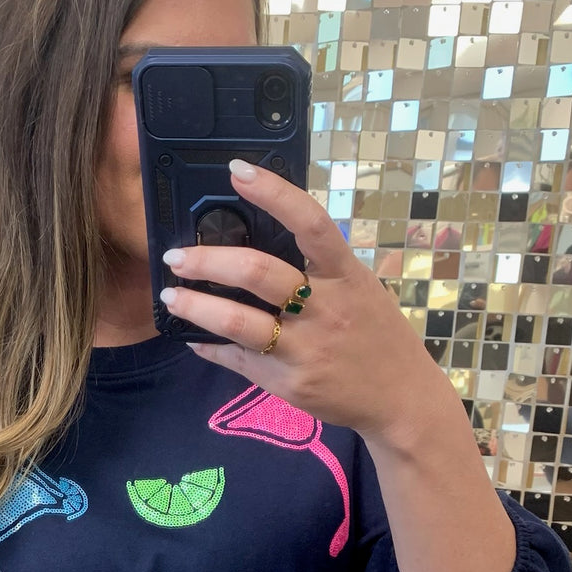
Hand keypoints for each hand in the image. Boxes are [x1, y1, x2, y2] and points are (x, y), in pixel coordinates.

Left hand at [161, 160, 449, 442]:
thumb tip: (261, 239)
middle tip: (176, 256)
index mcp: (347, 276)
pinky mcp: (289, 384)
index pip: (311, 223)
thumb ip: (320, 270)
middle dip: (208, 261)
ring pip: (238, 322)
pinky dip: (209, 345)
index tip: (237, 171)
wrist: (400, 400)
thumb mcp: (361, 291)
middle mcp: (327, 309)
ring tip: (171, 296)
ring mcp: (306, 349)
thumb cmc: (376, 337)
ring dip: (196, 306)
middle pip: (258, 273)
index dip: (274, 193)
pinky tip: (192, 336)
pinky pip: (238, 360)